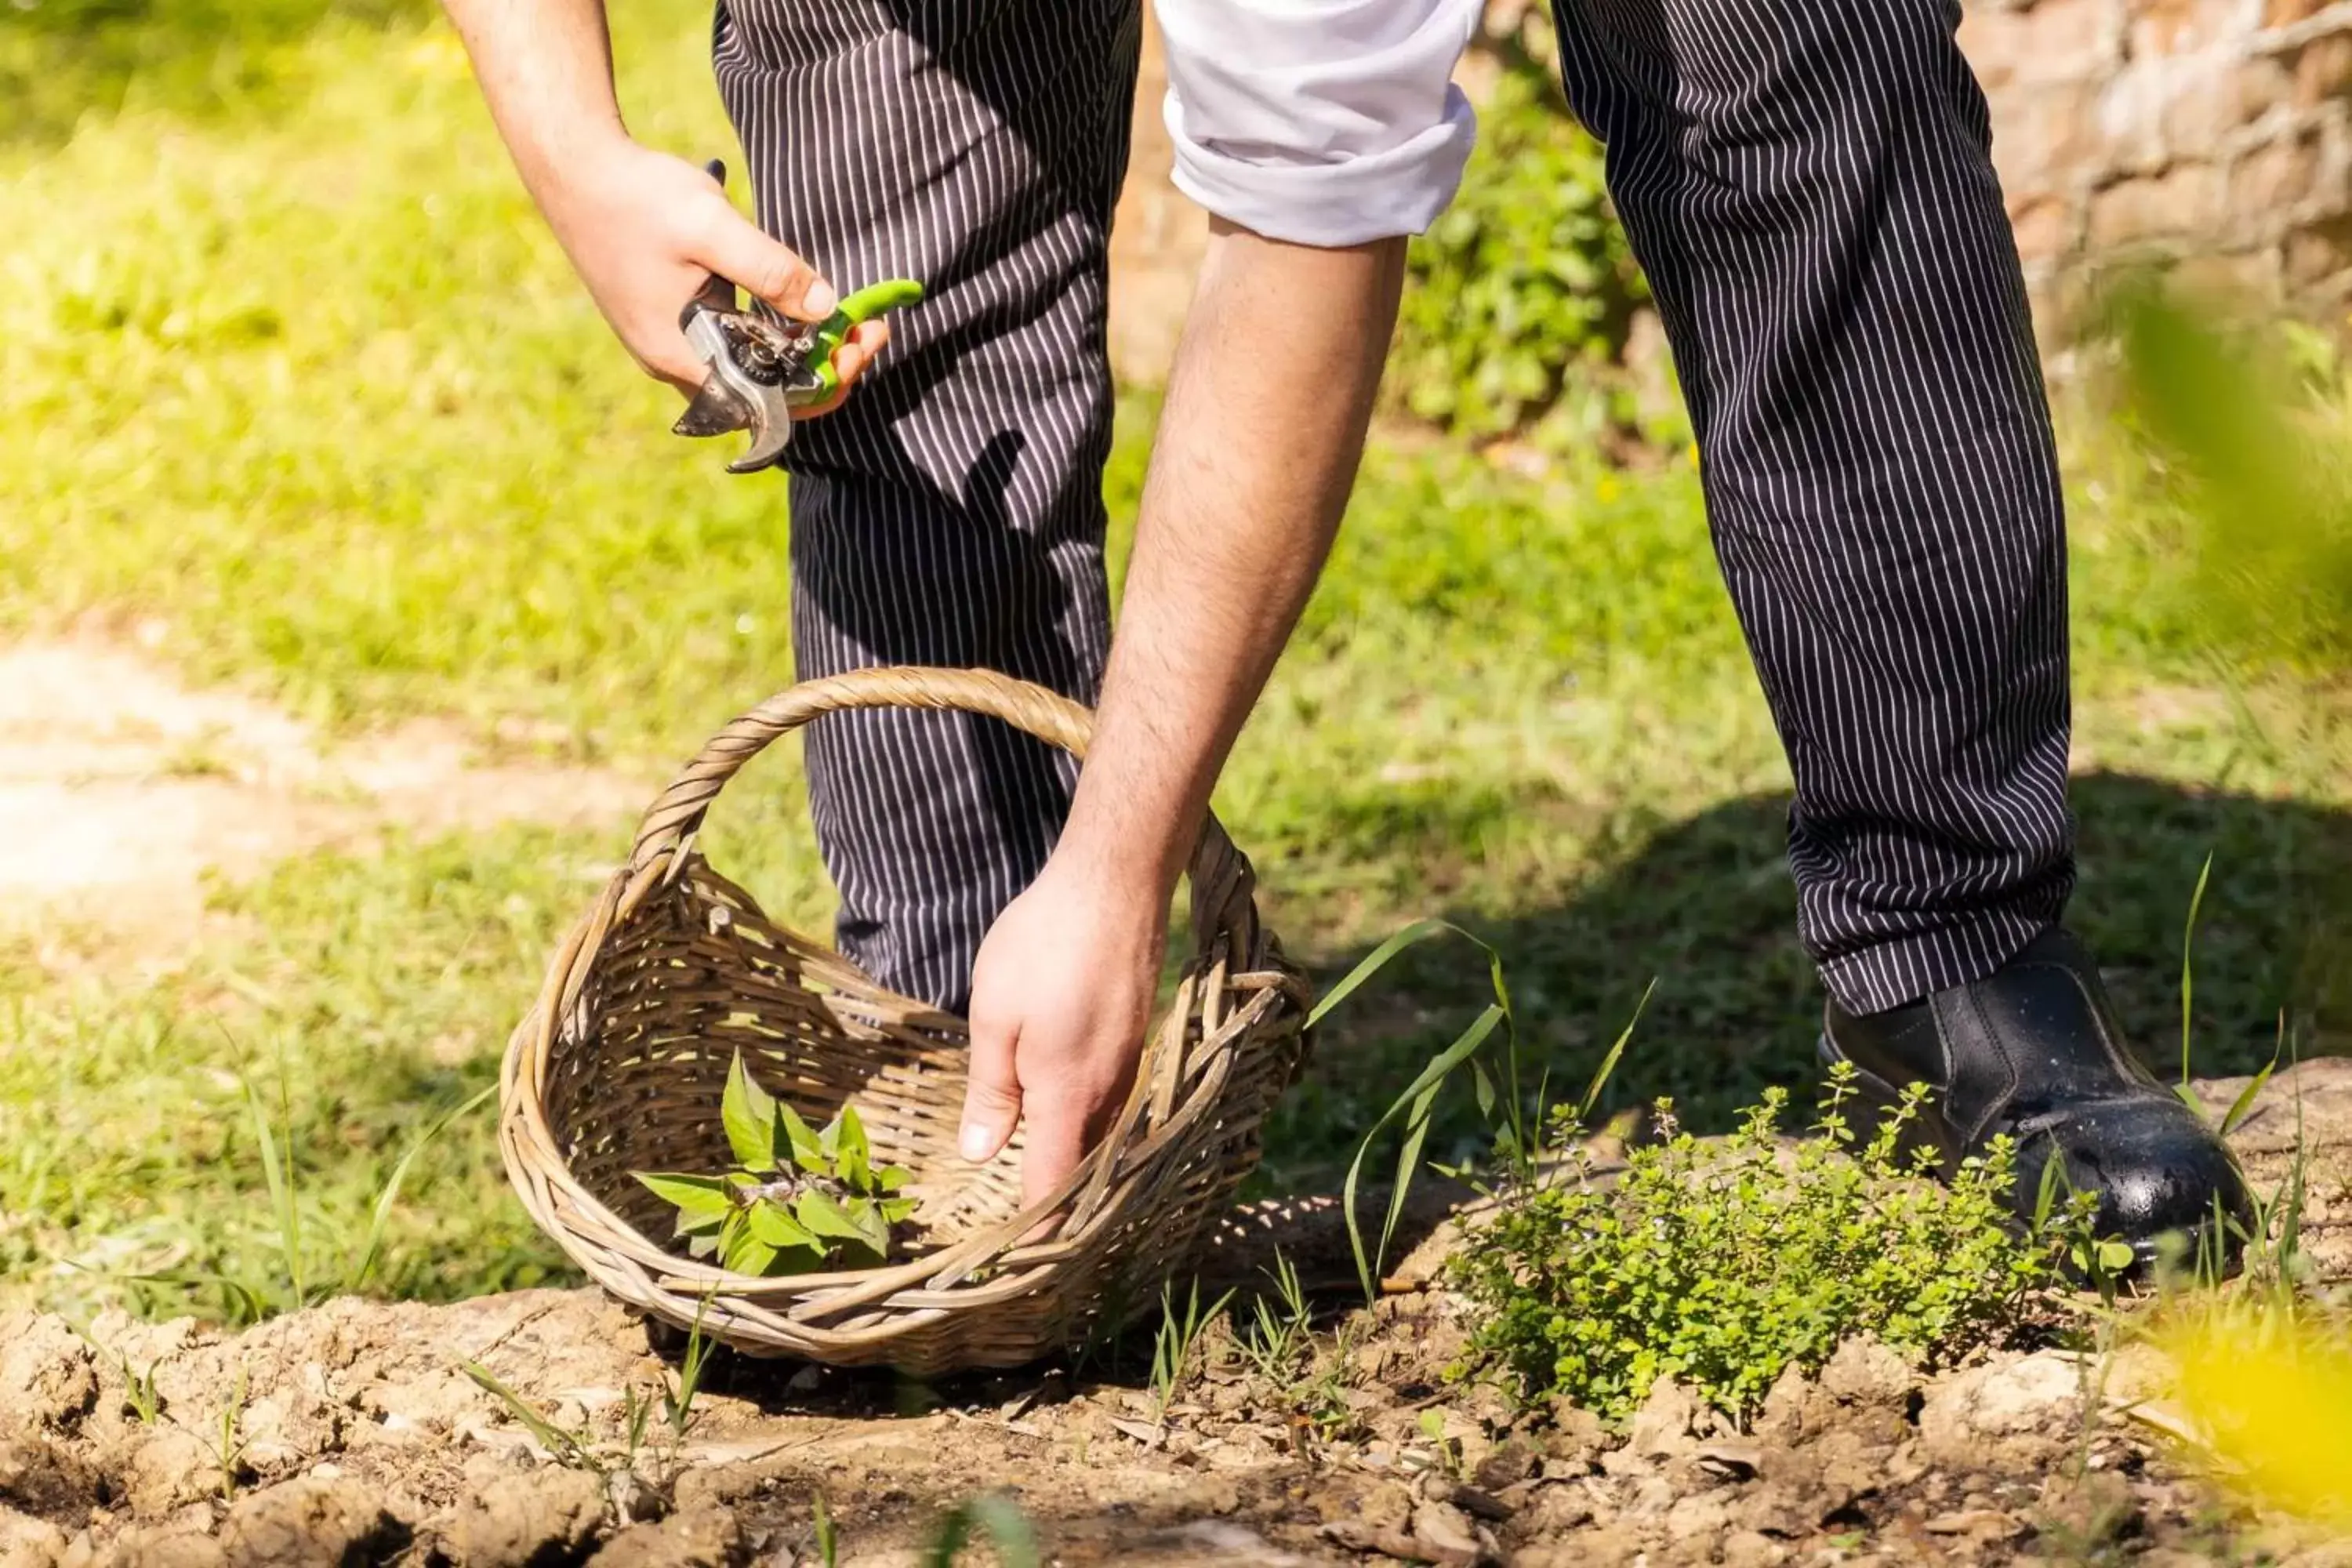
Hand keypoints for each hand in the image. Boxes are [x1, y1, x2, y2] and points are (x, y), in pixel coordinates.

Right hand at [537, 139, 887, 403]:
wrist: (573, 167)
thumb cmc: (635, 196)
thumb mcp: (711, 227)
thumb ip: (770, 270)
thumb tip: (828, 308)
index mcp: (679, 355)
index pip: (767, 403)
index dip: (824, 382)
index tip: (862, 341)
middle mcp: (673, 363)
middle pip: (764, 393)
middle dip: (822, 367)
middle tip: (868, 327)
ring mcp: (669, 344)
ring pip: (749, 371)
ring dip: (800, 350)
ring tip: (845, 318)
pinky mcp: (669, 320)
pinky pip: (731, 346)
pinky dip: (771, 334)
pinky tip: (794, 303)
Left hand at [957, 854, 1166, 1220]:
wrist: (1115, 885)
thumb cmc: (1044, 945)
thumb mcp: (994, 1016)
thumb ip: (990, 1091)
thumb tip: (979, 1155)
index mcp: (1067, 1096)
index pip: (1053, 1186)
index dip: (1035, 1232)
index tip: (1012, 1263)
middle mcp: (1108, 1093)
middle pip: (1084, 1171)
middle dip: (1056, 1207)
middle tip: (1018, 1233)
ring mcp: (1128, 1067)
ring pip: (1101, 1137)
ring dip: (1072, 1163)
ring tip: (1036, 1183)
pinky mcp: (1136, 1041)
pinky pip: (1110, 1103)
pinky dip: (1087, 1125)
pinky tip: (1061, 1115)